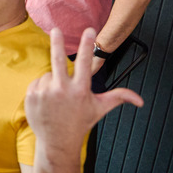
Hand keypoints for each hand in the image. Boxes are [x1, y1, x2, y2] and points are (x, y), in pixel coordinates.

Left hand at [26, 28, 143, 154]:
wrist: (57, 142)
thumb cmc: (80, 123)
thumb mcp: (100, 109)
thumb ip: (119, 97)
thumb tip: (140, 100)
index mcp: (80, 90)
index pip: (85, 63)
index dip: (87, 45)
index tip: (89, 30)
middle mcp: (61, 90)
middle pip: (57, 60)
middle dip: (57, 42)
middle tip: (56, 29)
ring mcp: (44, 93)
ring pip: (48, 74)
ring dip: (53, 81)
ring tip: (58, 98)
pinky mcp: (31, 96)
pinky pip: (37, 82)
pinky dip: (42, 87)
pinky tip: (48, 100)